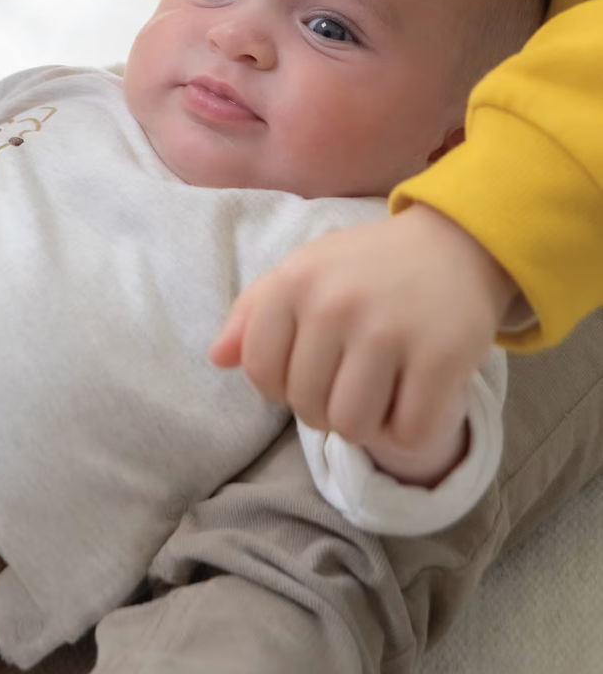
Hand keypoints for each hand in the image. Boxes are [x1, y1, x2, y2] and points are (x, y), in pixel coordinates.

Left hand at [209, 204, 517, 450]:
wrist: (457, 242)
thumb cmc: (369, 265)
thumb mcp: (305, 270)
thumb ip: (254, 312)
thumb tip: (217, 358)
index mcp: (294, 281)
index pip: (260, 372)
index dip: (282, 386)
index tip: (311, 368)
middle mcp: (334, 304)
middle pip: (306, 406)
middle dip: (327, 406)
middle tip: (354, 379)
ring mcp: (388, 330)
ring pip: (352, 426)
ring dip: (367, 424)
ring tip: (382, 392)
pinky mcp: (442, 356)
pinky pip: (408, 432)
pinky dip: (410, 429)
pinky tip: (416, 398)